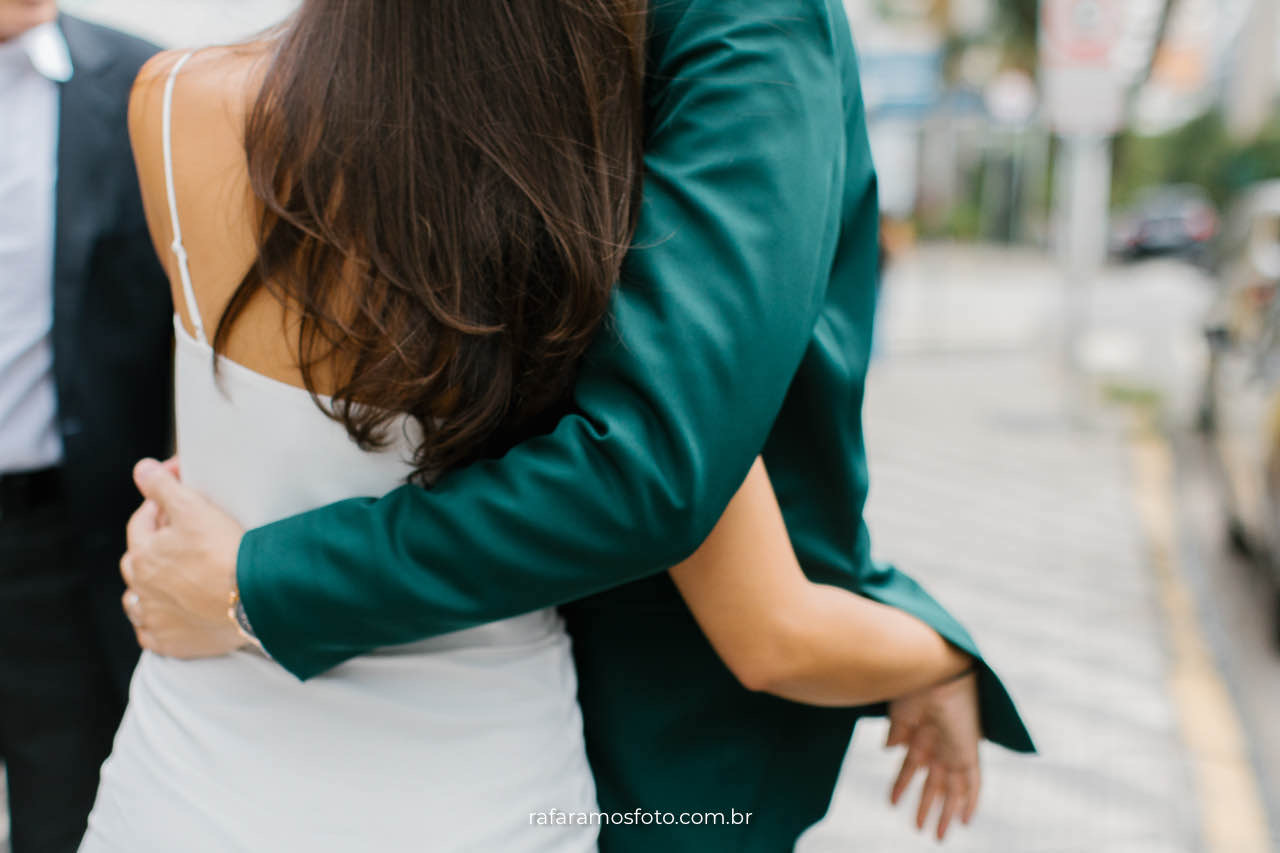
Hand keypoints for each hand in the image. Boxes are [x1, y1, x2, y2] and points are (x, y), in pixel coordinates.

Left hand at [120, 457, 246, 658]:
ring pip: (138, 600)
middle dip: (151, 546)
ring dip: (148, 588)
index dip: (157, 505)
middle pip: (137, 561)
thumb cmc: (225, 552)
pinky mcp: (171, 642)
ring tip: (169, 580)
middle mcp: (142, 589)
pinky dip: (157, 623)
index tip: (175, 498)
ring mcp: (155, 618)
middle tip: (177, 536)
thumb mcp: (193, 508)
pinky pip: (152, 634)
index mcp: (143, 554)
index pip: (142, 522)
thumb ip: (162, 486)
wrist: (253, 598)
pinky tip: (170, 615)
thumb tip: (141, 469)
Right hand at [885, 671, 981, 841]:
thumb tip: (890, 750)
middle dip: (925, 806)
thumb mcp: (899, 714)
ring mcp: (953, 750)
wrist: (933, 671)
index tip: (891, 802)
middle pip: (933, 784)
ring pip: (950, 790)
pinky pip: (973, 783)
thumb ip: (896, 733)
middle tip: (918, 828)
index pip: (911, 768)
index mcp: (918, 736)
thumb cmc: (912, 685)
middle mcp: (937, 746)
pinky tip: (963, 820)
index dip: (902, 786)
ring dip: (942, 812)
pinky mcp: (968, 751)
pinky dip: (969, 801)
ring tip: (936, 835)